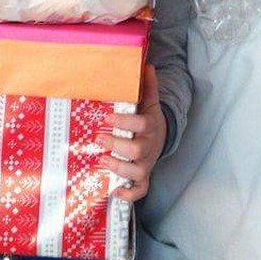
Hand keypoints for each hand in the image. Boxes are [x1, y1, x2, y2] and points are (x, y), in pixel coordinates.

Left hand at [99, 65, 166, 201]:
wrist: (162, 138)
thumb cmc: (149, 119)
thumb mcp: (149, 102)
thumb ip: (147, 86)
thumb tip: (147, 64)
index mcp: (151, 126)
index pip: (142, 124)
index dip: (125, 122)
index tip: (107, 116)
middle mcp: (149, 147)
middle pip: (137, 150)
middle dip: (117, 145)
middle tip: (98, 137)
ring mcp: (147, 164)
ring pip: (137, 173)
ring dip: (118, 169)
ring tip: (101, 160)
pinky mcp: (144, 178)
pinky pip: (140, 191)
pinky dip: (128, 195)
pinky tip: (113, 191)